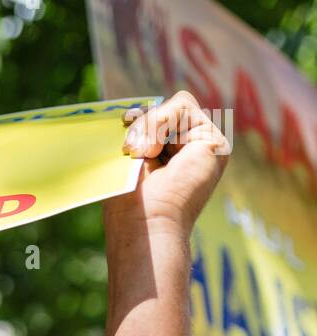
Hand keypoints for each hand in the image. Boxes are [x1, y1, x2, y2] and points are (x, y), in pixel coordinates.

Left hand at [113, 91, 229, 237]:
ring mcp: (204, 147)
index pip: (155, 119)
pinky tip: (154, 151)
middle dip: (143, 124)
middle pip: (165, 110)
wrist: (145, 225)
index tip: (124, 135)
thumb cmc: (130, 203)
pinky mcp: (215, 143)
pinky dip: (161, 122)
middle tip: (133, 153)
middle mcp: (190, 153)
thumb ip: (140, 127)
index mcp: (170, 159)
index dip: (138, 120)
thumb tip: (135, 111)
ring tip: (145, 156)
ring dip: (150, 126)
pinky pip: (182, 106)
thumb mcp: (130, 155)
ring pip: (174, 106)